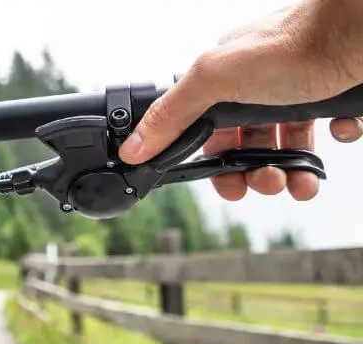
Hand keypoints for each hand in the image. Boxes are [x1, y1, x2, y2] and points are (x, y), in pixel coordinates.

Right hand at [118, 0, 362, 201]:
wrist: (361, 30)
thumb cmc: (295, 43)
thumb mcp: (216, 79)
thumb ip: (171, 114)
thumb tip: (132, 148)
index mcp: (224, 77)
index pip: (206, 132)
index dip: (215, 163)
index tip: (226, 185)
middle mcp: (258, 83)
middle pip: (246, 144)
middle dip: (255, 172)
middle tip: (267, 183)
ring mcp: (297, 90)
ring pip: (286, 145)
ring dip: (291, 170)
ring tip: (299, 181)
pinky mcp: (332, 97)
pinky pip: (328, 132)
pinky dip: (331, 143)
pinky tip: (336, 134)